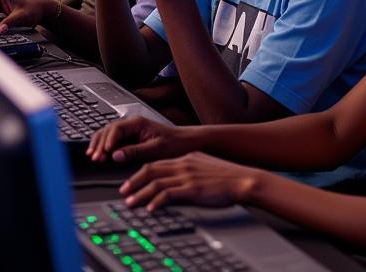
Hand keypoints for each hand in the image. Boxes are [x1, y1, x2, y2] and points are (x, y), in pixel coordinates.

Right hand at [87, 116, 190, 164]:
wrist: (186, 143)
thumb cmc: (174, 144)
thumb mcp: (155, 149)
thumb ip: (134, 151)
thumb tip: (115, 155)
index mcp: (138, 123)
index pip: (116, 128)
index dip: (108, 140)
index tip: (104, 152)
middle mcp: (132, 124)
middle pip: (108, 130)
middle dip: (99, 143)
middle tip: (94, 157)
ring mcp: (131, 131)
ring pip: (109, 134)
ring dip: (100, 144)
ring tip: (93, 156)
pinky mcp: (131, 138)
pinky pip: (114, 140)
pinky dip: (106, 147)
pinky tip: (101, 154)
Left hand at [119, 153, 257, 210]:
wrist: (242, 179)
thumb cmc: (227, 176)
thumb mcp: (204, 166)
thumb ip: (190, 169)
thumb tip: (178, 178)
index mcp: (186, 158)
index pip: (157, 163)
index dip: (140, 172)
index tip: (131, 182)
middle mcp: (183, 164)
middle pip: (151, 170)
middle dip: (134, 181)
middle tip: (123, 191)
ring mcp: (187, 176)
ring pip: (156, 182)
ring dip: (141, 193)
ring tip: (131, 202)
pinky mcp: (192, 189)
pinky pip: (169, 194)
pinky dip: (156, 201)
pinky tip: (150, 209)